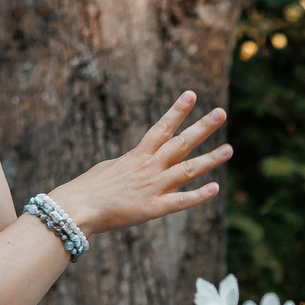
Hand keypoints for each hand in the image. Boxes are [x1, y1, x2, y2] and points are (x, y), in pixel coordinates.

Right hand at [48, 93, 231, 237]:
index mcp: (137, 156)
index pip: (161, 128)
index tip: (192, 95)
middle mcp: (148, 167)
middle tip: (221, 113)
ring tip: (229, 149)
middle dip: (202, 127)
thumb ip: (127, 165)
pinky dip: (198, 196)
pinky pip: (180, 202)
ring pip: (187, 170)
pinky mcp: (152, 209)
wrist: (75, 208)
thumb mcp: (107, 169)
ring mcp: (152, 187)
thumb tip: (135, 162)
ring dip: (210, 160)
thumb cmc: (85, 190)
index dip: (177, 111)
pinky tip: (215, 188)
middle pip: (180, 143)